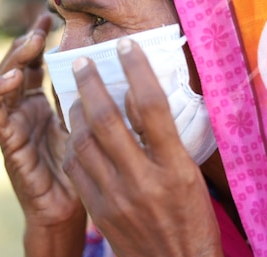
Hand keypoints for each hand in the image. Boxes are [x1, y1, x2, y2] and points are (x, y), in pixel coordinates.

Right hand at [0, 13, 85, 255]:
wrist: (68, 207)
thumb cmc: (80, 166)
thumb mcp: (83, 122)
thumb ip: (79, 96)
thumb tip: (96, 62)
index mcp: (42, 102)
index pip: (35, 63)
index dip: (39, 40)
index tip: (50, 18)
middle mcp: (24, 108)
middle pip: (17, 67)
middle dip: (26, 43)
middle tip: (40, 26)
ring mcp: (13, 123)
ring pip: (2, 81)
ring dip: (13, 60)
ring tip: (29, 43)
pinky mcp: (7, 140)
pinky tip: (12, 77)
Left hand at [63, 38, 222, 256]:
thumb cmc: (193, 220)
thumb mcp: (191, 177)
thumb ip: (169, 140)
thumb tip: (145, 100)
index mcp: (175, 168)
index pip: (151, 106)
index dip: (137, 69)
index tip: (125, 46)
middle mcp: (143, 179)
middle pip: (107, 119)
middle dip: (91, 84)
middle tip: (82, 63)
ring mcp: (116, 197)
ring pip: (83, 142)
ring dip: (75, 112)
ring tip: (75, 95)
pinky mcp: (98, 210)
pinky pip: (76, 169)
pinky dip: (73, 144)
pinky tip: (74, 131)